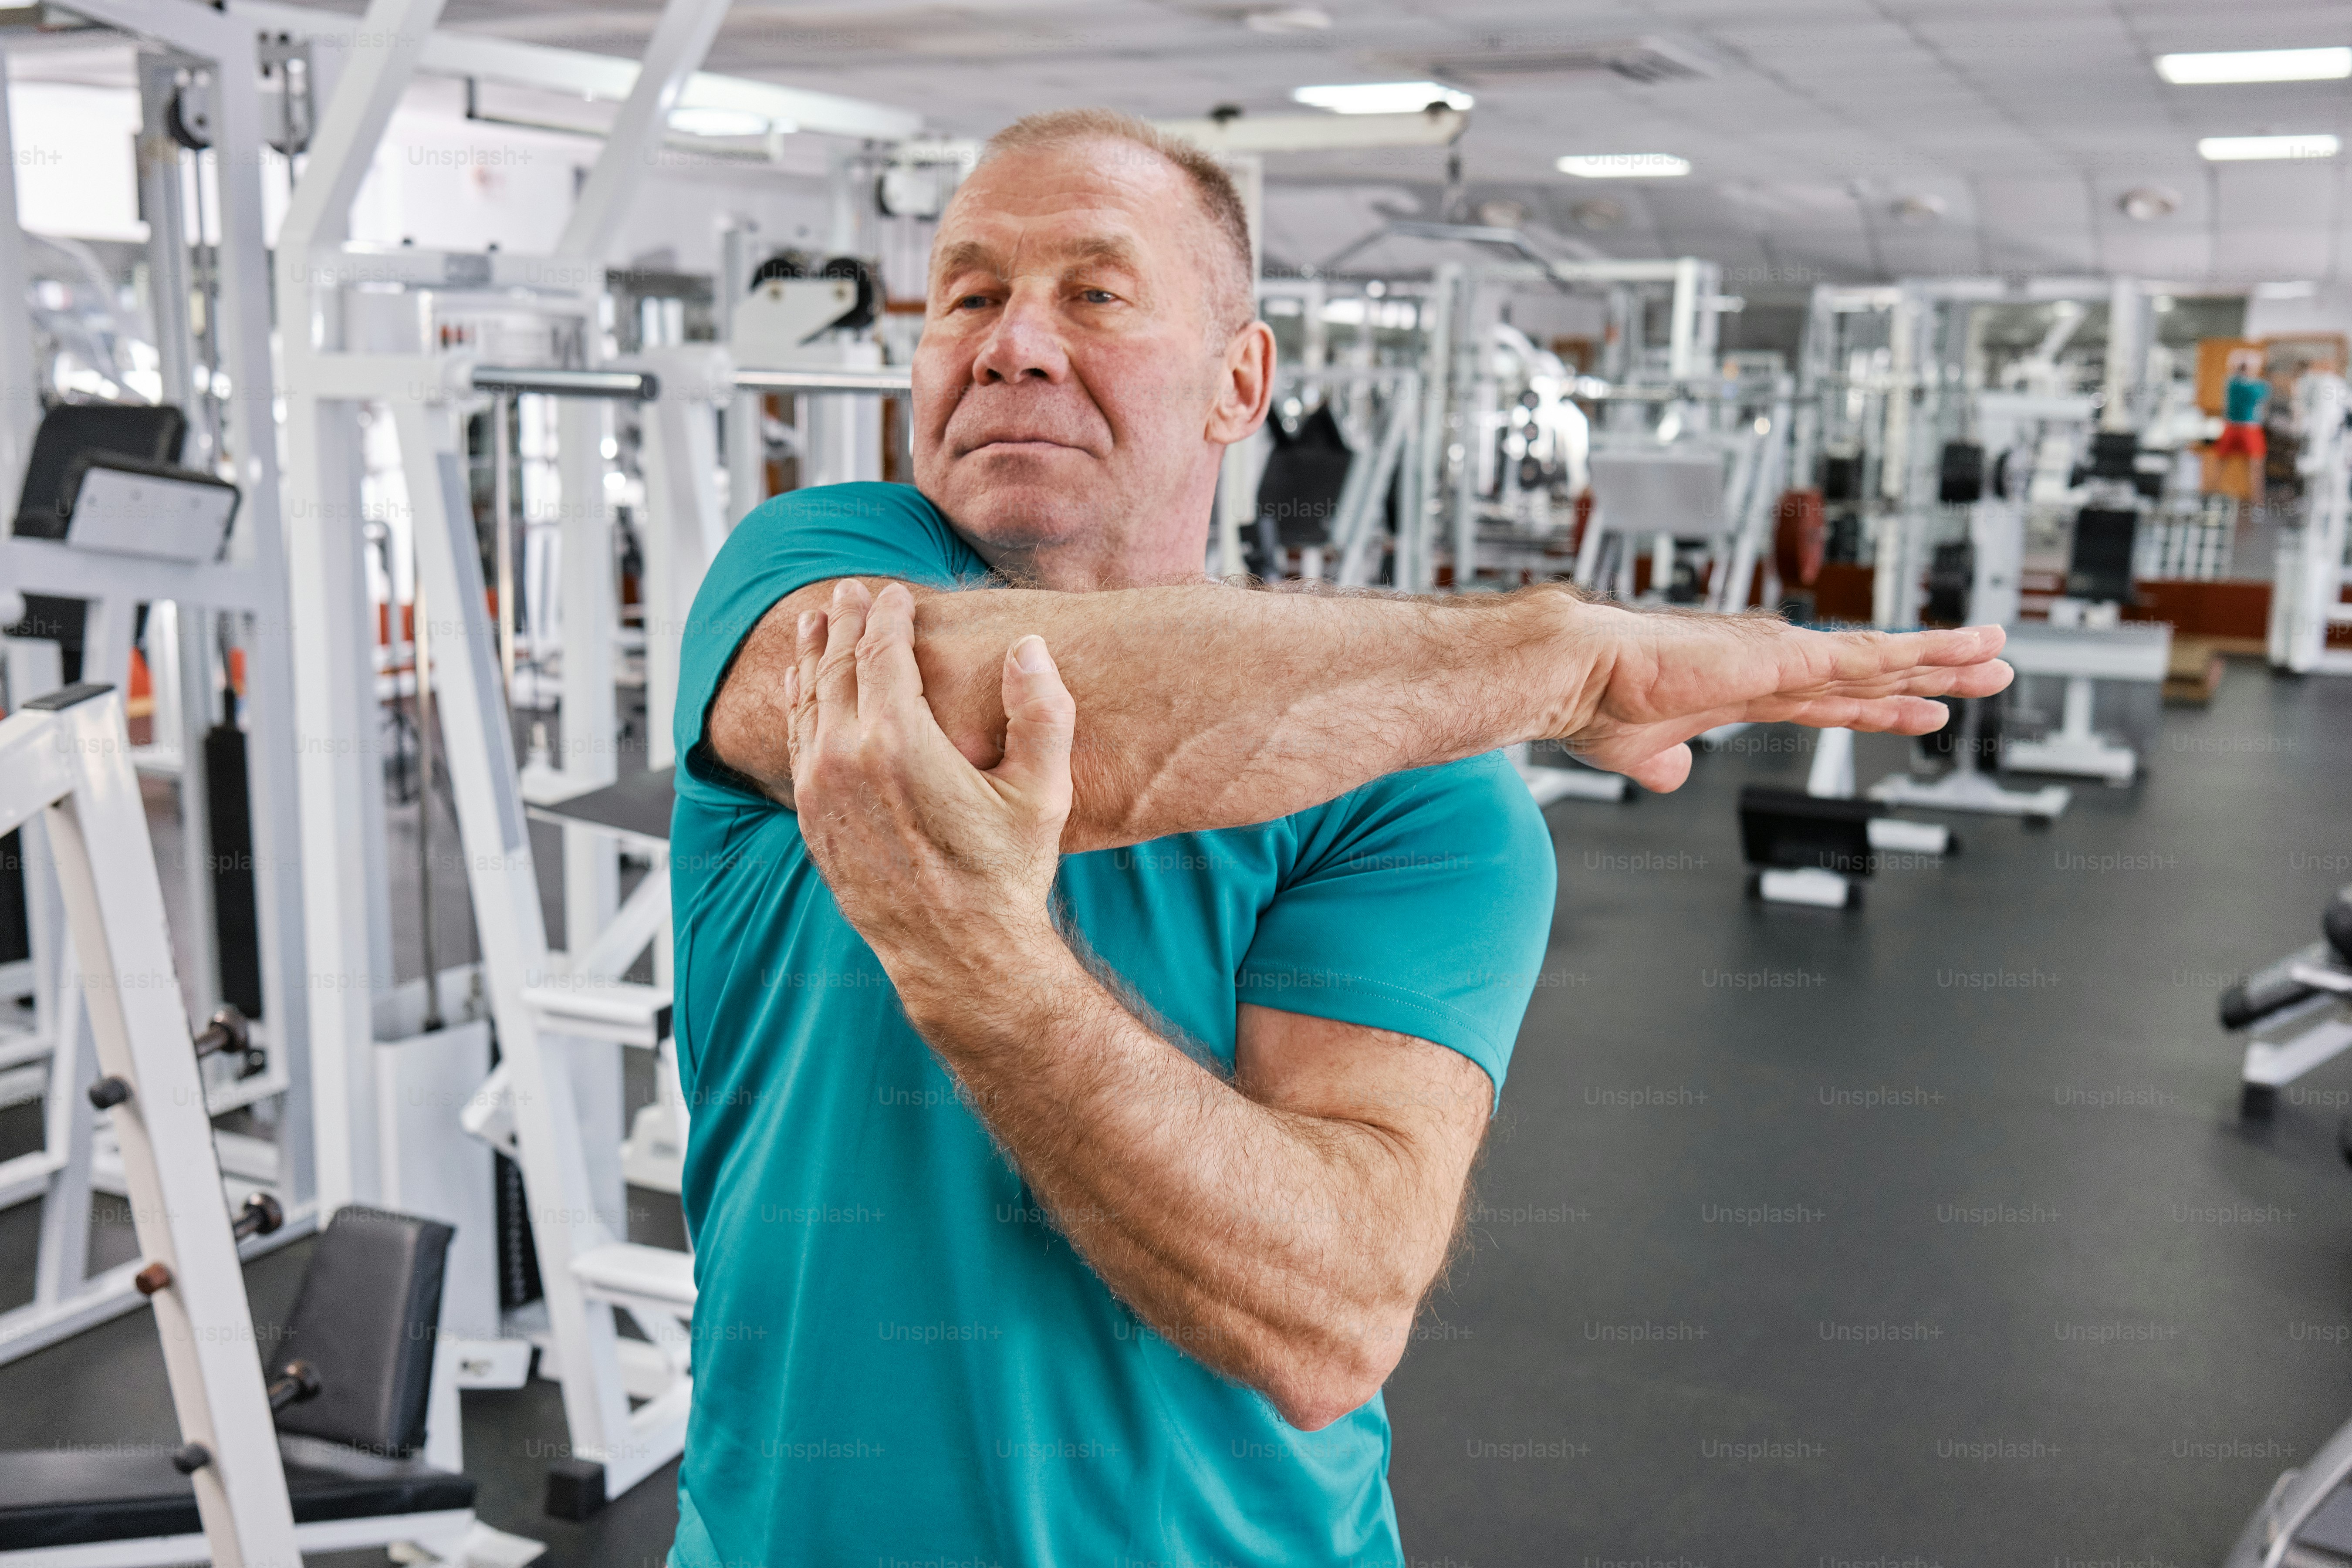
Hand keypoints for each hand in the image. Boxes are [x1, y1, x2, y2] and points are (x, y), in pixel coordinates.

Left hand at [784, 578, 1076, 984]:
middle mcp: (845, 760)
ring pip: (807, 703)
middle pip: (835, 668)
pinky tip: (802, 690)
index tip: (895, 592)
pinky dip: (798, 705)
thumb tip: (1029, 646)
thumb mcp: (1042, 793)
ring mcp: (819, 792)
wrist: (957, 954)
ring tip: (815, 623)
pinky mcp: (810, 821)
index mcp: (898, 742)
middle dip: (844, 623)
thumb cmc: (1005, 874)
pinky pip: (796, 744)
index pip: (880, 652)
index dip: (887, 615)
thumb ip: (1042, 712)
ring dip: (812, 657)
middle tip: (850, 591)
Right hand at [1557, 605, 2012, 792]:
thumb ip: (1664, 766)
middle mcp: (1773, 667)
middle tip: (1990, 668)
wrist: (1578, 673)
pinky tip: (1949, 654)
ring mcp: (1781, 658)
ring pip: (1882, 659)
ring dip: (1942, 657)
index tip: (1925, 709)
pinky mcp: (1782, 656)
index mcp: (1744, 689)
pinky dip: (1911, 656)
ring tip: (1995, 653)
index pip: (1831, 700)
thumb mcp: (1639, 753)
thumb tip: (1674, 778)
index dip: (1881, 707)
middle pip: (1872, 674)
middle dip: (1933, 674)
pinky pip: (1864, 658)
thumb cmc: (1595, 702)